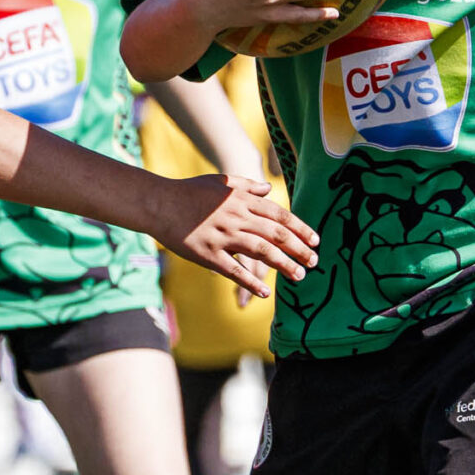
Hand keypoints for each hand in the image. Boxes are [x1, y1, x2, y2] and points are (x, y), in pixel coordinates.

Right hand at [153, 173, 318, 296]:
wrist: (159, 202)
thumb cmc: (190, 191)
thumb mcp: (221, 181)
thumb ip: (247, 185)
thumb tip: (269, 189)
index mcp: (242, 201)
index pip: (279, 216)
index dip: (300, 228)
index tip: (316, 241)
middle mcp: (236, 218)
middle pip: (276, 234)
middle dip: (299, 248)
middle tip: (315, 262)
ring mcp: (222, 236)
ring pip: (261, 251)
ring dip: (284, 264)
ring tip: (299, 276)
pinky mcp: (207, 254)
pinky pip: (233, 270)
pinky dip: (250, 282)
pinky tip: (265, 293)